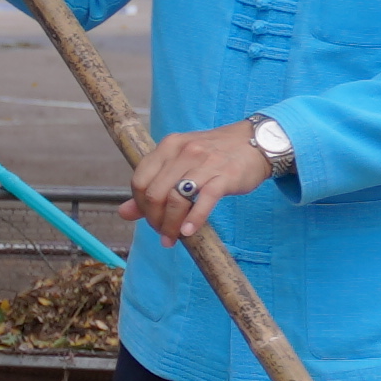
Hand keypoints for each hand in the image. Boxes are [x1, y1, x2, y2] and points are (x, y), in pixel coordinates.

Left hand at [124, 121, 281, 247]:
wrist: (256, 142)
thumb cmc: (214, 154)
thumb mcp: (180, 162)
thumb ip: (153, 185)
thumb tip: (123, 213)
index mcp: (169, 146)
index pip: (140, 180)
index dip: (140, 206)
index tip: (150, 219)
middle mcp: (184, 152)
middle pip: (154, 193)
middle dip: (154, 219)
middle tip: (162, 233)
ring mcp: (205, 162)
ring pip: (175, 198)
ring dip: (170, 224)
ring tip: (173, 238)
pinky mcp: (226, 176)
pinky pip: (204, 200)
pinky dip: (193, 220)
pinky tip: (188, 232)